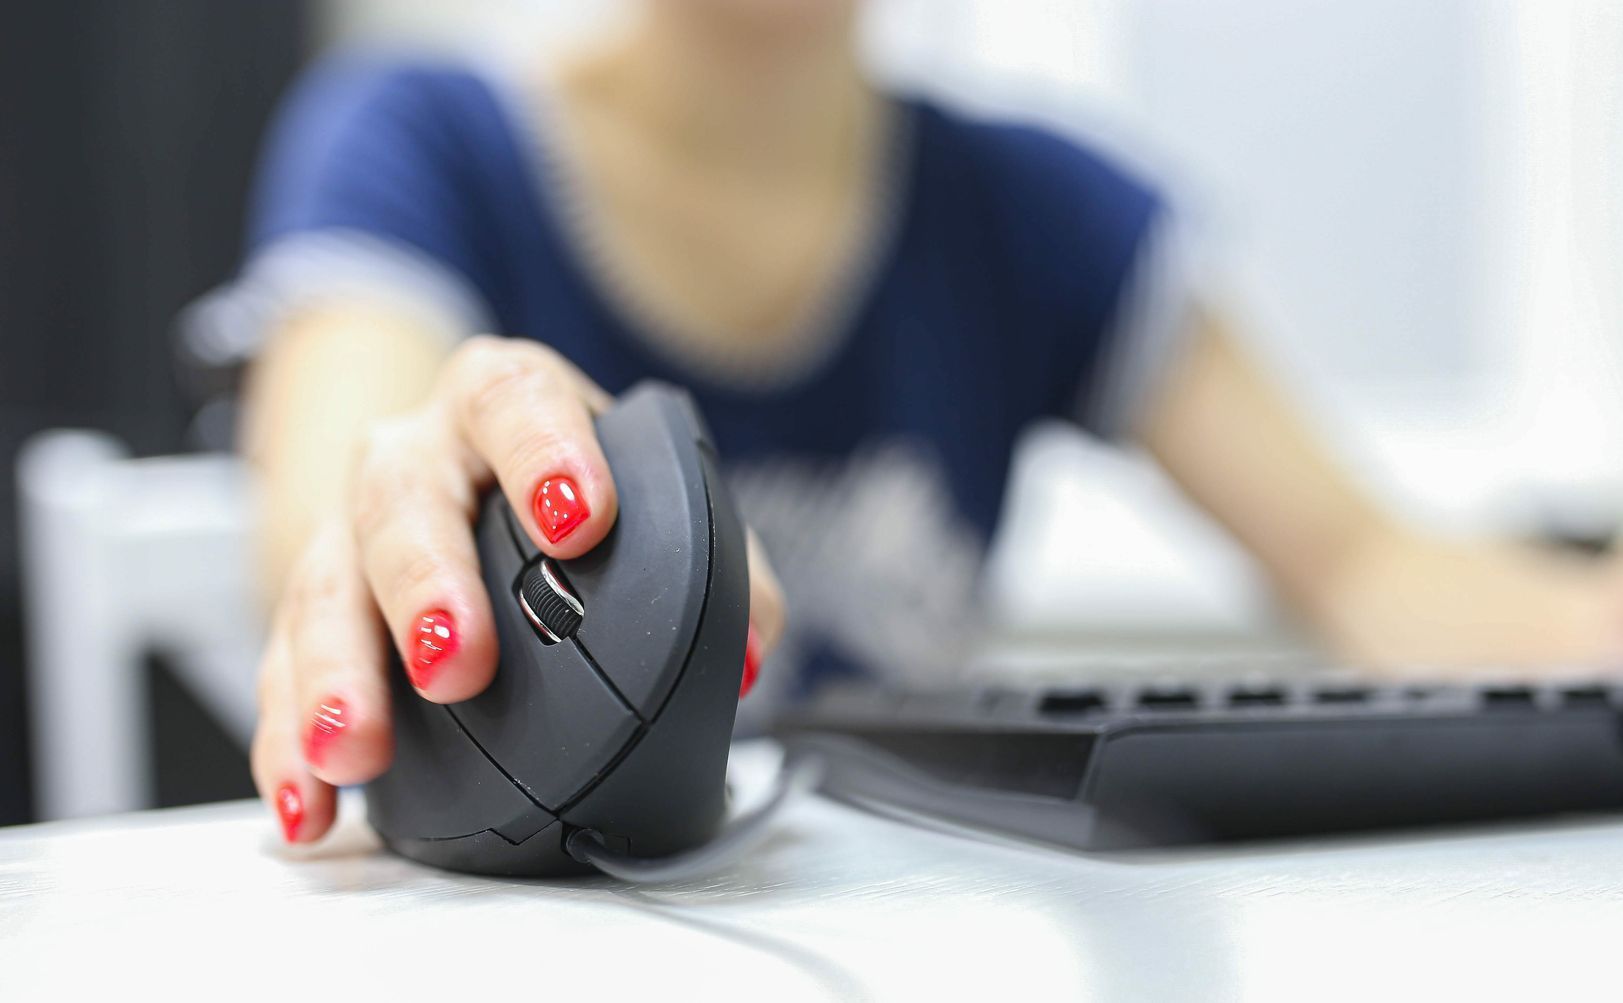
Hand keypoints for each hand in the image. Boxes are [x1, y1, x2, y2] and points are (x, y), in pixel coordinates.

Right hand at [250, 336, 784, 843]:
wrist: (484, 478)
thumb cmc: (574, 492)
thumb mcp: (654, 498)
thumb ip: (723, 567)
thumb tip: (747, 650)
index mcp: (507, 401)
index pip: (517, 399)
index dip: (544, 453)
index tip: (577, 518)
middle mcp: (418, 454)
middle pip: (402, 498)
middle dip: (425, 583)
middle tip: (455, 660)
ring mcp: (352, 527)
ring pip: (323, 588)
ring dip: (337, 676)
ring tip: (356, 748)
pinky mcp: (312, 607)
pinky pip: (282, 671)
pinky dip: (289, 744)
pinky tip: (309, 802)